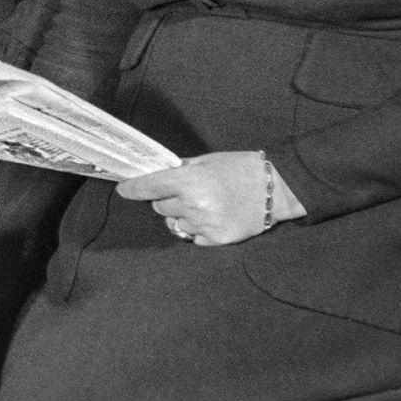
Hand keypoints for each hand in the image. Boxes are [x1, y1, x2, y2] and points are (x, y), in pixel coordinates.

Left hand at [117, 152, 304, 245]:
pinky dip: (196, 228)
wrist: (277, 188)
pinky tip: (213, 217)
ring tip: (205, 204)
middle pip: (159, 207)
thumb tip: (157, 175)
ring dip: (182, 215)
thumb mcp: (208, 160)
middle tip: (186, 191)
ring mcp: (205, 225)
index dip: (132, 188)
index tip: (123, 189)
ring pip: (174, 222)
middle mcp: (194, 205)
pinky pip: (192, 236)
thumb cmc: (241, 168)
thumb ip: (180, 169)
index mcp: (189, 181)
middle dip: (166, 199)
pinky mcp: (217, 240)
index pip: (148, 187)